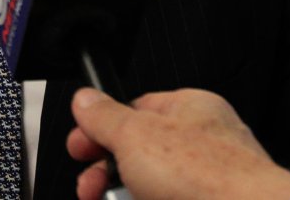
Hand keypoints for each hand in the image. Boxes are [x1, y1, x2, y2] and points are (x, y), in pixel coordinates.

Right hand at [67, 87, 289, 199]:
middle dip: (107, 173)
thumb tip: (84, 100)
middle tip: (89, 187)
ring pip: (153, 188)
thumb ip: (103, 116)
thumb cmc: (206, 175)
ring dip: (124, 197)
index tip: (79, 148)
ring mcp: (210, 185)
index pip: (135, 110)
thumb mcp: (134, 135)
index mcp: (191, 110)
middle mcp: (204, 145)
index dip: (102, 129)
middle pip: (140, 154)